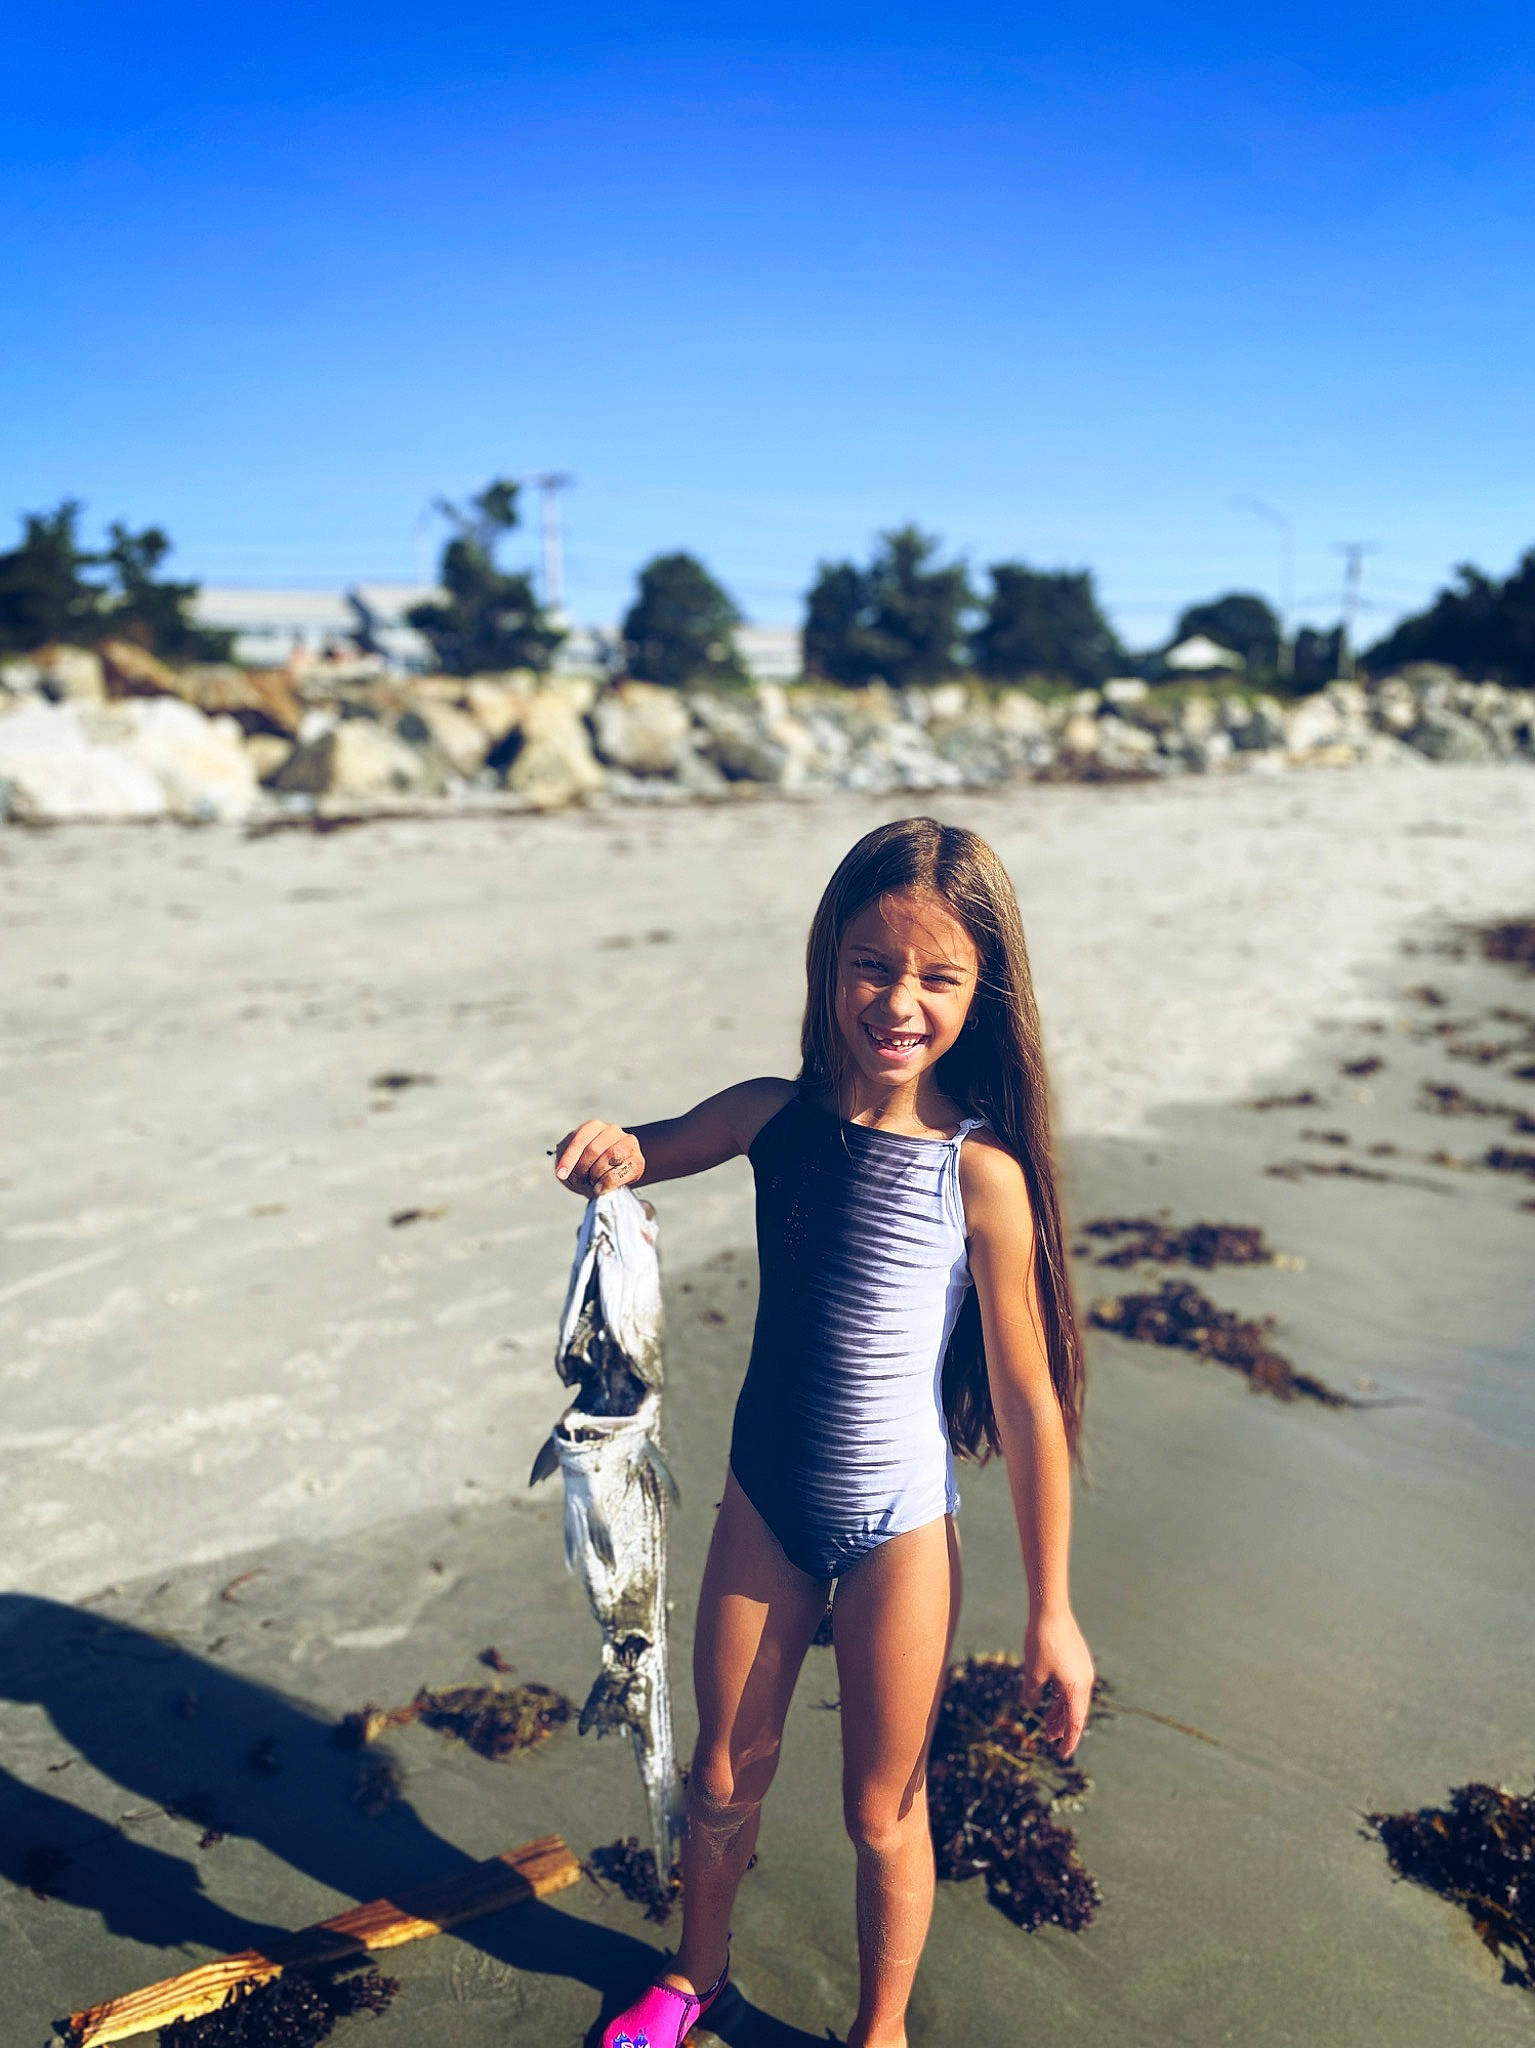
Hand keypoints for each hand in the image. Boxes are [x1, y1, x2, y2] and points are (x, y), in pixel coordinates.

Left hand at [553, 1120, 644, 1197]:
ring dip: (597, 1175)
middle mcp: (612, 1130)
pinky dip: (608, 1183)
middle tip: (579, 1180)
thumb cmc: (587, 1167)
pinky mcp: (638, 1160)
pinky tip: (601, 1188)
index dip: (569, 1158)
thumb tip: (565, 1172)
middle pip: (594, 1149)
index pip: (580, 1140)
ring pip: (611, 1157)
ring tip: (592, 1182)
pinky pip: (621, 1172)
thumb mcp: (573, 1161)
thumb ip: (568, 1162)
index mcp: (594, 1126)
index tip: (561, 1174)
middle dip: (582, 1169)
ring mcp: (628, 1143)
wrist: (609, 1175)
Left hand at [1020, 1608, 1094, 1759]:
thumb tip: (1029, 1706)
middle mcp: (1085, 1681)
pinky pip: (1072, 1686)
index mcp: (1076, 1689)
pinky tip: (1049, 1698)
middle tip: (1047, 1738)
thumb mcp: (1032, 1672)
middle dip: (1062, 1728)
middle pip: (1076, 1713)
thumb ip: (1032, 1694)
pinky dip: (1061, 1696)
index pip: (1075, 1724)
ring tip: (1045, 1722)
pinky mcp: (1078, 1660)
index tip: (1062, 1755)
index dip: (1069, 1741)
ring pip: (1073, 1699)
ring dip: (1060, 1712)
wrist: (1051, 1611)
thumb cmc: (1041, 1642)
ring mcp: (1083, 1670)